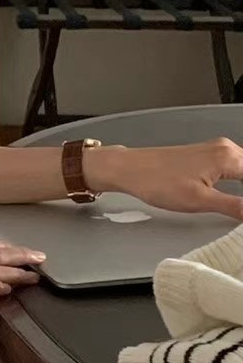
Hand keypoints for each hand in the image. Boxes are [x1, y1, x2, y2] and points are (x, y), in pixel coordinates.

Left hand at [88, 139, 242, 219]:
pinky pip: (235, 167)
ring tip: (240, 209)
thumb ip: (235, 207)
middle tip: (242, 213)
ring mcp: (216, 150)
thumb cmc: (158, 182)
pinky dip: (240, 180)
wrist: (131, 169)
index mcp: (229, 157)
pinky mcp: (206, 156)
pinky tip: (238, 195)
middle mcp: (225, 149)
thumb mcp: (200, 201)